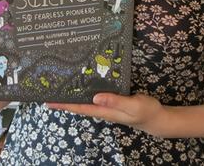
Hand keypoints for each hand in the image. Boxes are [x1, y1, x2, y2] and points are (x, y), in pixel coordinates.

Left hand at [46, 93, 169, 135]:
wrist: (156, 118)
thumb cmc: (145, 111)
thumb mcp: (133, 105)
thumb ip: (115, 100)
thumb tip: (95, 97)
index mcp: (105, 110)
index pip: (80, 108)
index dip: (64, 105)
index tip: (48, 102)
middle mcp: (102, 108)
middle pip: (79, 105)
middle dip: (63, 100)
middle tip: (47, 92)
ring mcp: (106, 105)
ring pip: (85, 101)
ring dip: (72, 96)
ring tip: (58, 88)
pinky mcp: (112, 101)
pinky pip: (94, 97)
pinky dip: (84, 92)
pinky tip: (81, 86)